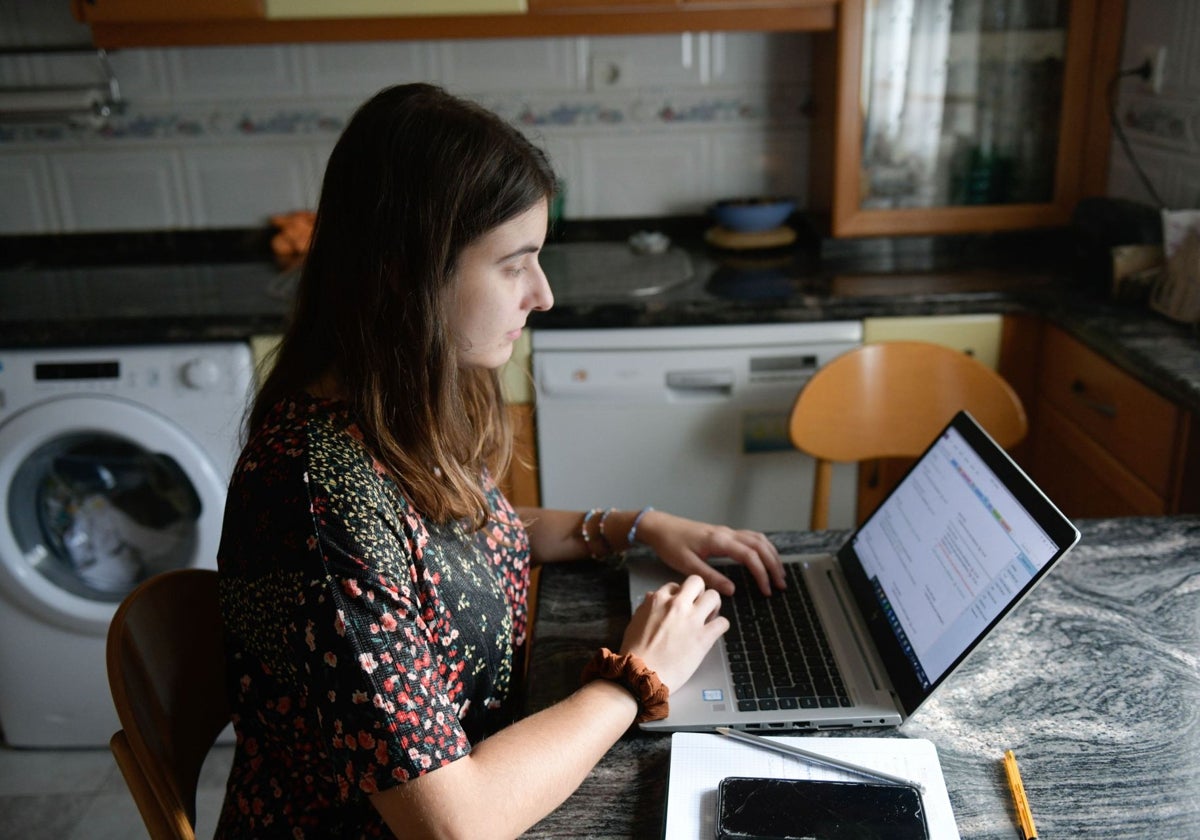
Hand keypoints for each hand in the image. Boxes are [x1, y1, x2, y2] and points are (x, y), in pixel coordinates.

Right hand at [620, 575, 728, 692]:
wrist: (642, 674)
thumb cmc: (635, 653)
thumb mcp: (635, 622)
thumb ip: (646, 607)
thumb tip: (652, 597)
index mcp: (658, 600)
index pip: (675, 586)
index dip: (680, 596)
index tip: (682, 604)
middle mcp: (677, 605)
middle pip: (697, 582)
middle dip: (699, 592)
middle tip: (699, 604)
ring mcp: (692, 620)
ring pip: (713, 596)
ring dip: (713, 605)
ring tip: (710, 616)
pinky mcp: (704, 637)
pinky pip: (723, 622)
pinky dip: (721, 626)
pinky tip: (715, 632)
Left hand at [634, 510, 784, 595]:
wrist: (659, 527)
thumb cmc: (670, 545)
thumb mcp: (686, 565)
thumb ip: (710, 577)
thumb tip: (732, 590)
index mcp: (719, 541)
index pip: (749, 556)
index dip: (762, 573)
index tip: (767, 590)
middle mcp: (727, 533)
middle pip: (760, 546)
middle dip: (773, 565)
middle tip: (781, 585)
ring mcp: (727, 531)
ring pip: (758, 539)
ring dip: (771, 555)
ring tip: (779, 574)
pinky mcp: (724, 533)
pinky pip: (751, 537)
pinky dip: (763, 548)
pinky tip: (766, 558)